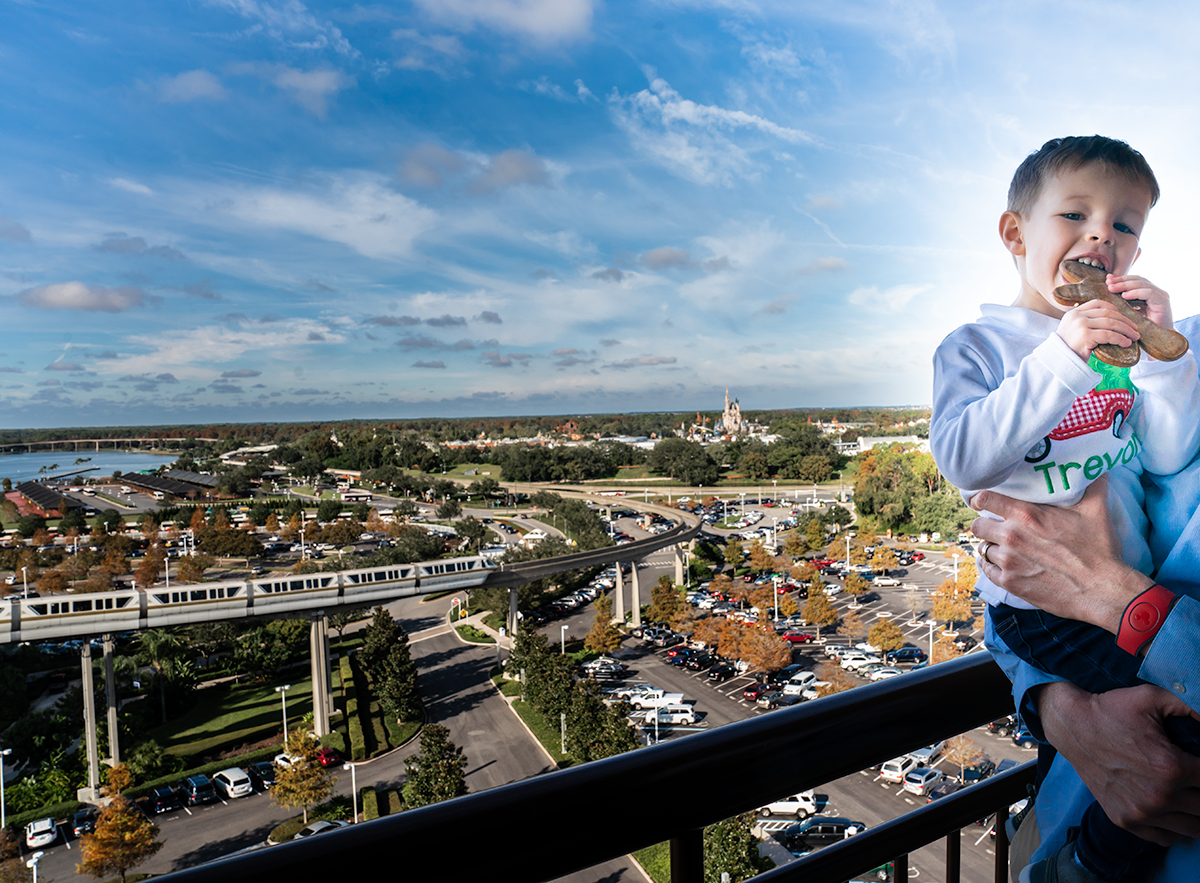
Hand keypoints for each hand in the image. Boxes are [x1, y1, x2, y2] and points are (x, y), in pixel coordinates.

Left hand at [970, 477, 1150, 632]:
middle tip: (996, 526)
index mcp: (1026, 515)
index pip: (984, 499)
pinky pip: (985, 570)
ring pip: (982, 548)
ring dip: (991, 546)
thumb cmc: (1099, 549)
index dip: (980, 499)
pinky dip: (991, 566)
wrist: (1102, 590)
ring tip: (1003, 546)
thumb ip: (1091, 484)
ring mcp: (1008, 562)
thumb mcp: (1096, 510)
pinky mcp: (1009, 583)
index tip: (983, 502)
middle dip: (985, 524)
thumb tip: (1097, 464)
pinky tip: (1001, 563)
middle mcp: (1011, 536)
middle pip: (977, 526)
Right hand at [1037, 681, 1199, 844]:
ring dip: (1195, 810)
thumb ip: (1193, 707)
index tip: (1198, 762)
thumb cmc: (1112, 710)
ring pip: (1194, 827)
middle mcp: (1159, 796)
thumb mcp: (1154, 697)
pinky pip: (1167, 837)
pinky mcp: (1125, 820)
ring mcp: (1141, 812)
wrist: (1071, 725)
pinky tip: (1172, 807)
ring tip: (1188, 792)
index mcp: (1172, 767)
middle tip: (1193, 776)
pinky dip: (1176, 826)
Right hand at [1056, 298, 1140, 361]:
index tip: (1123, 317)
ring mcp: (1080, 325)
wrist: (1057, 363)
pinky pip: (1109, 335)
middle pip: (1107, 313)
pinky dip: (1120, 339)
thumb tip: (1110, 321)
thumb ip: (1086, 323)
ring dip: (1126, 330)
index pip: (1098, 303)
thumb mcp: (1073, 331)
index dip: (1114, 308)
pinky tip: (1126, 343)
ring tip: (1134, 336)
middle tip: (1135, 329)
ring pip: (1111, 323)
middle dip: (1124, 321)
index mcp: (1074, 313)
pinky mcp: (1085, 336)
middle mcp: (1076, 316)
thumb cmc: (1068, 350)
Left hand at [1108, 274, 1173, 331]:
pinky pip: (1149, 293)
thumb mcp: (1129, 313)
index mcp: (1148, 293)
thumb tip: (1107, 293)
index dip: (1120, 279)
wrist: (1157, 342)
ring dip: (1126, 285)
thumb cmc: (1141, 329)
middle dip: (1121, 280)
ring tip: (1112, 288)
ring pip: (1142, 284)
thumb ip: (1122, 303)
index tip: (1107, 280)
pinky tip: (1124, 296)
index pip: (1133, 280)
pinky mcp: (1163, 302)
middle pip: (1137, 280)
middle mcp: (1155, 292)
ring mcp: (1161, 296)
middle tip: (1108, 282)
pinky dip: (1136, 293)